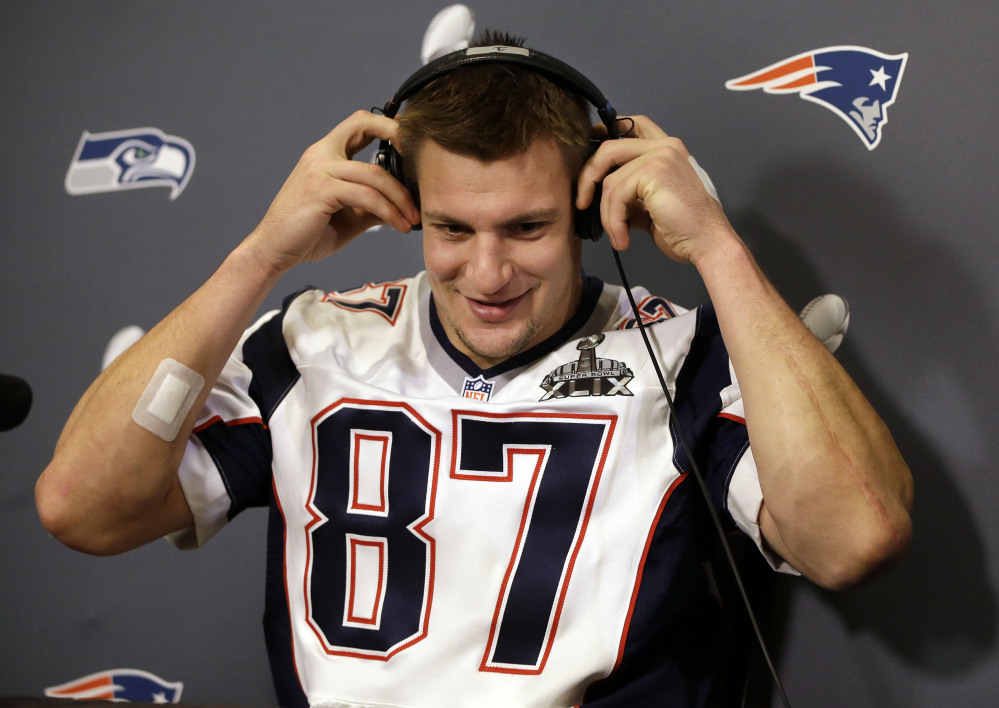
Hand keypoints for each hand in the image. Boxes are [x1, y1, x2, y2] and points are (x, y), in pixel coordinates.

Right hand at [246, 110, 420, 274]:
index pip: (358, 123)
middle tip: (422, 169)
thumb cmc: (308, 233)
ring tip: (413, 218)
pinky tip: (399, 225)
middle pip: (364, 126)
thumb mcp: (349, 215)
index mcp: (325, 155)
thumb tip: (403, 205)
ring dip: (401, 198)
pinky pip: (367, 196)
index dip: (387, 126)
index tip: (410, 146)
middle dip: (398, 137)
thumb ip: (373, 204)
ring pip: (374, 174)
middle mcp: (321, 155)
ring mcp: (319, 170)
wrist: (275, 251)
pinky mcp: (321, 190)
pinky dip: (389, 212)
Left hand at [576, 115, 733, 263]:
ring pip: (609, 179)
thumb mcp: (650, 205)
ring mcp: (660, 156)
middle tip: (581, 202)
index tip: (587, 150)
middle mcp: (665, 146)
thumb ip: (629, 193)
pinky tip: (623, 239)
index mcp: (667, 149)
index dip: (605, 130)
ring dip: (606, 213)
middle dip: (588, 176)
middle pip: (610, 148)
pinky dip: (613, 221)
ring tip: (617, 236)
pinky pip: (616, 195)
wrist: (707, 242)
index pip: (633, 124)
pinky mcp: (654, 172)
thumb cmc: (683, 228)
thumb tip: (599, 197)